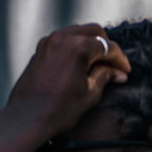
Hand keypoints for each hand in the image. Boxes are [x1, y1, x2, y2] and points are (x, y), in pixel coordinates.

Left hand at [3, 23, 132, 136]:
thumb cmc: (59, 109)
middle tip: (114, 65)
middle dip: (106, 47)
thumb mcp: (90, 94)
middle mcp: (61, 38)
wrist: (25, 119)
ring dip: (90, 44)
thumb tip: (118, 72)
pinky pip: (62, 41)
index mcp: (77, 47)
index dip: (119, 59)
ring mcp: (48, 42)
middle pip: (93, 32)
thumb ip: (105, 76)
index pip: (107, 47)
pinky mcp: (39, 50)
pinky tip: (80, 63)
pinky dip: (74, 47)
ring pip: (77, 33)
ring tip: (99, 64)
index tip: (125, 71)